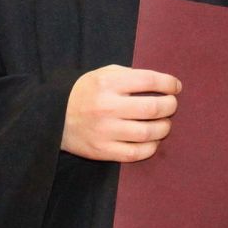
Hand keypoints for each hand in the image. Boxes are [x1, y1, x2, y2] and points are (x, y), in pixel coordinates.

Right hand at [61, 65, 180, 161]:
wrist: (52, 116)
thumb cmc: (84, 92)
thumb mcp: (103, 74)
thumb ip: (129, 75)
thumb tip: (161, 84)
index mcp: (108, 83)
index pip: (149, 80)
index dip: (169, 83)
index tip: (175, 87)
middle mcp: (107, 107)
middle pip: (153, 108)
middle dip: (170, 106)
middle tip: (171, 105)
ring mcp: (105, 131)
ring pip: (147, 132)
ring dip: (164, 128)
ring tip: (164, 124)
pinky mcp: (102, 150)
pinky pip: (136, 153)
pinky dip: (150, 147)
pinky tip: (152, 141)